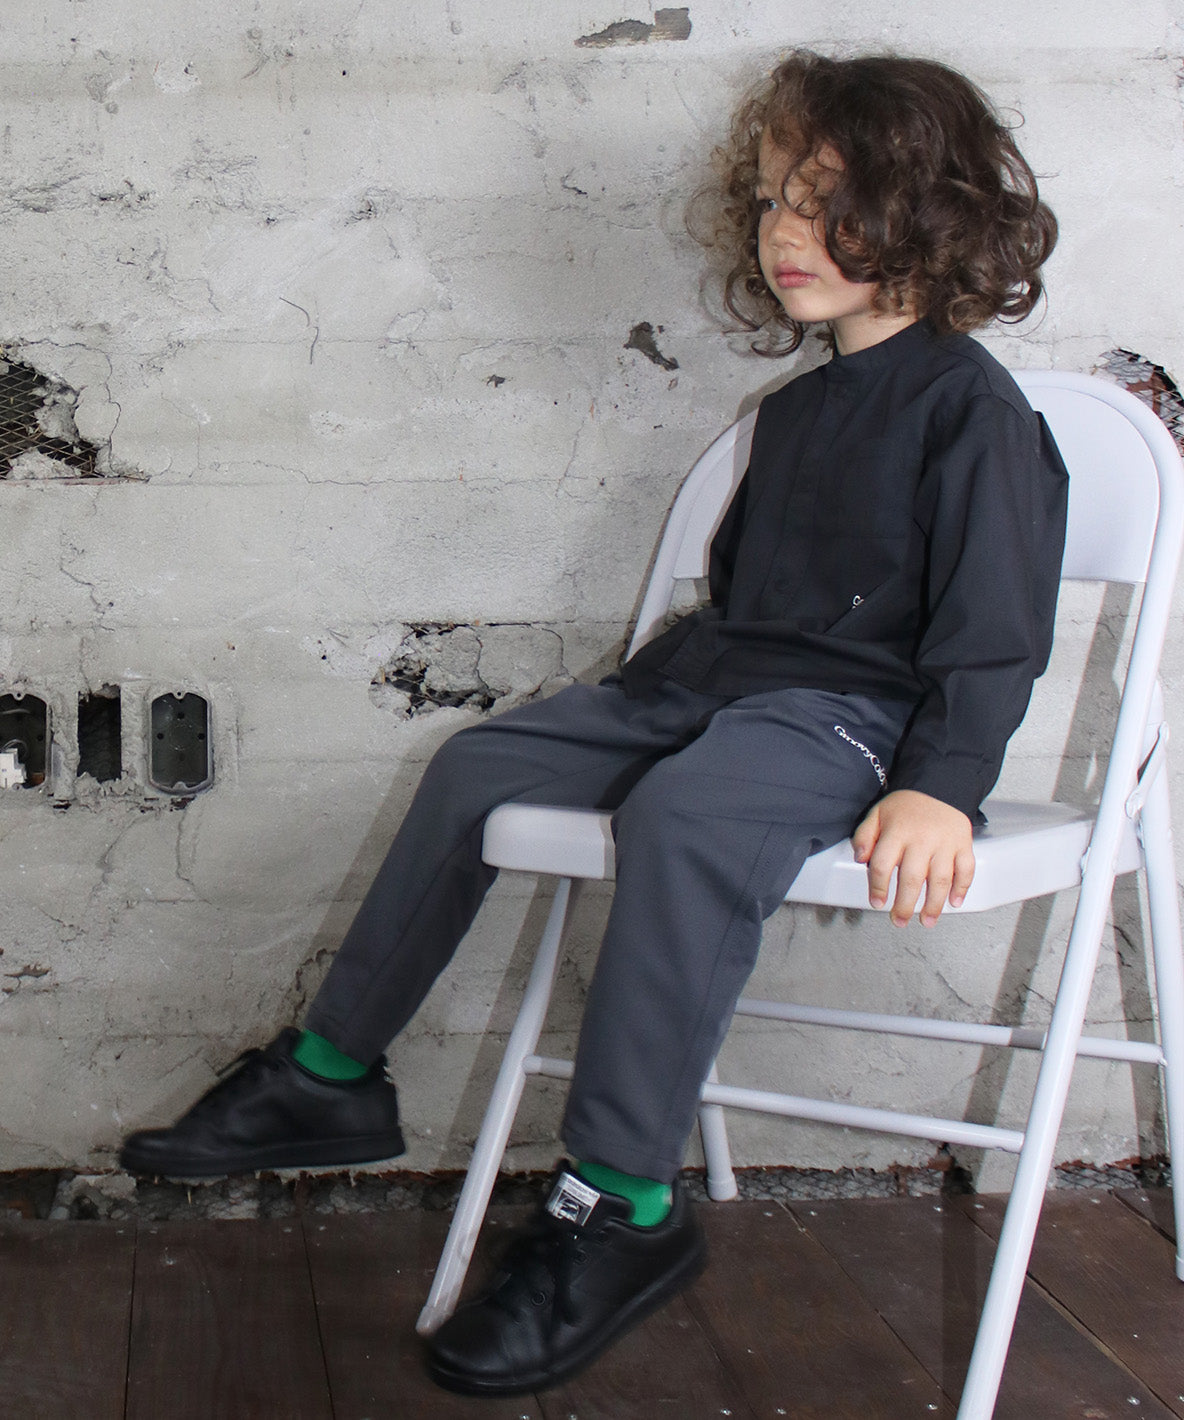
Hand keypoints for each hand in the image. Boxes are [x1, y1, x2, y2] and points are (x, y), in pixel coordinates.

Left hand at [851, 789, 974, 926]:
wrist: (939, 784)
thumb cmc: (906, 805)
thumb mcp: (878, 814)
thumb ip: (865, 836)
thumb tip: (860, 859)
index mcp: (897, 832)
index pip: (882, 865)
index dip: (877, 887)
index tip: (877, 902)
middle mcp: (921, 839)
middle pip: (911, 878)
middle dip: (904, 905)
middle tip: (899, 921)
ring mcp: (945, 843)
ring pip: (940, 879)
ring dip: (933, 904)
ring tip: (926, 921)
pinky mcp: (963, 844)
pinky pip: (966, 869)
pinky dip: (962, 887)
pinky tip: (954, 902)